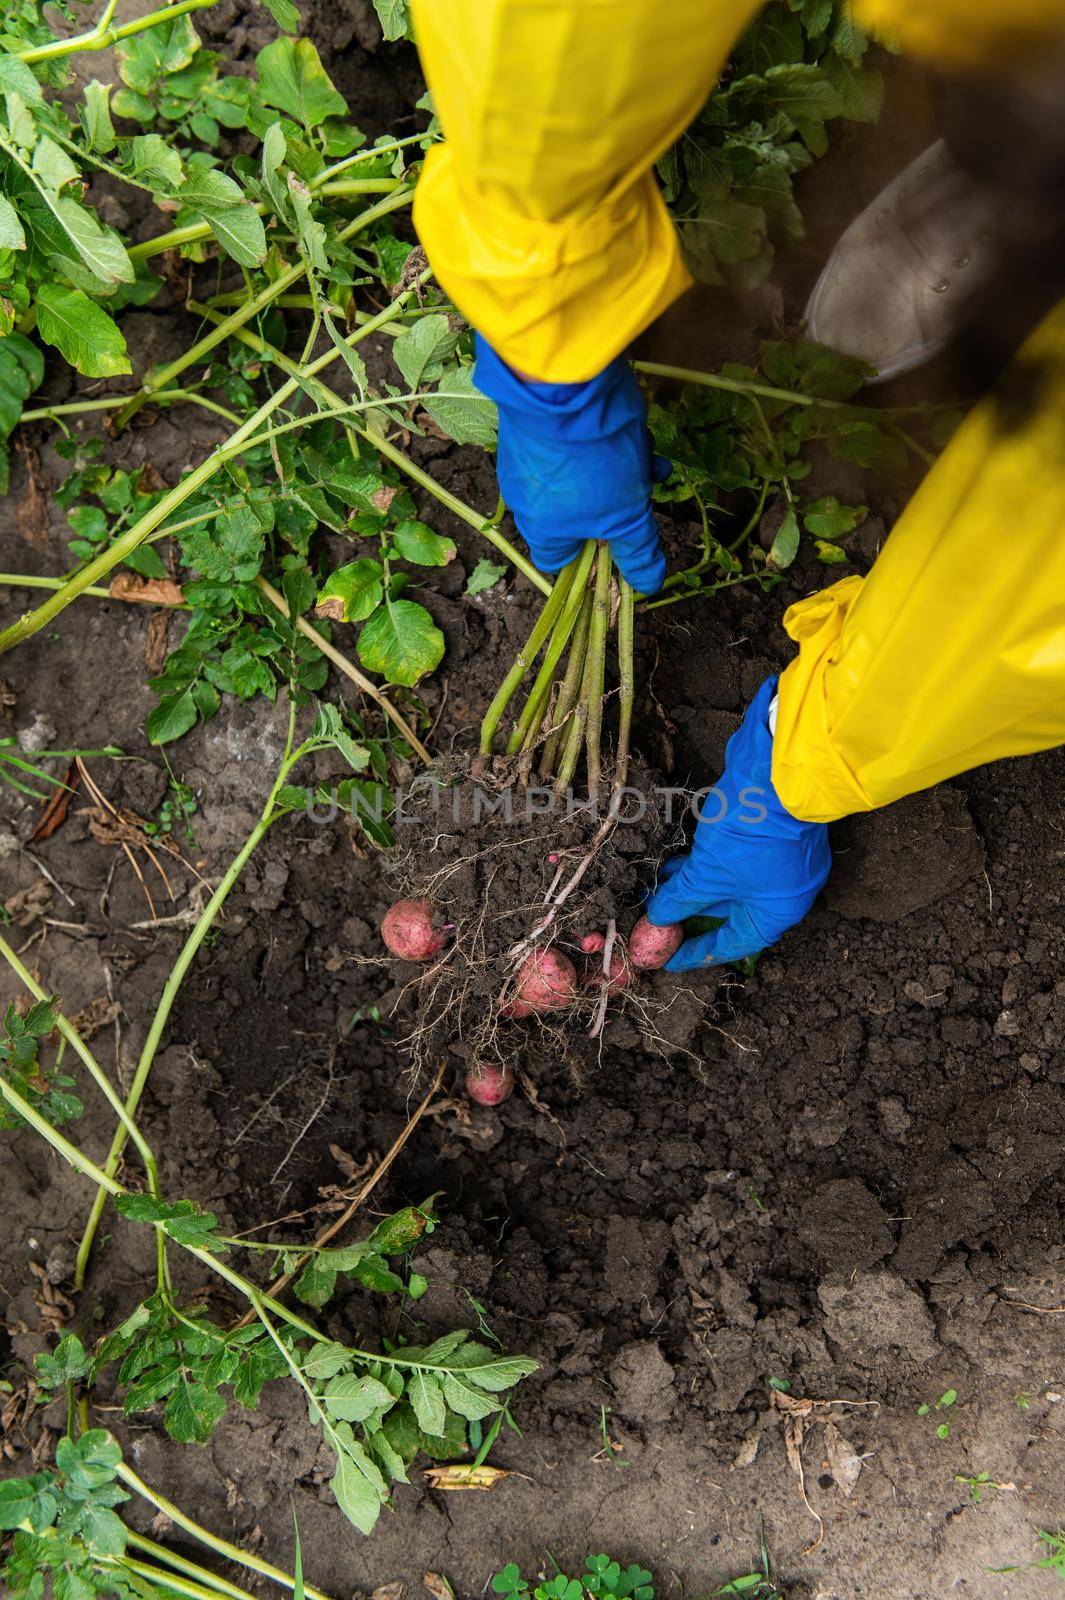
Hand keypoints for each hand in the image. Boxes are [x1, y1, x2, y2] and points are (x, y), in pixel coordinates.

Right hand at [473, 335, 669, 594]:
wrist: (565, 384)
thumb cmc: (593, 463)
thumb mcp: (627, 514)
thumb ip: (637, 551)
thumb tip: (648, 585)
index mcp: (541, 528)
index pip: (558, 560)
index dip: (591, 556)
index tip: (621, 540)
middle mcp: (527, 498)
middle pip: (579, 517)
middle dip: (618, 504)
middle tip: (644, 488)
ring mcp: (530, 459)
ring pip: (583, 479)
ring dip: (620, 471)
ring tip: (645, 456)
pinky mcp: (539, 425)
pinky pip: (574, 446)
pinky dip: (604, 443)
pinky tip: (632, 431)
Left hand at [646, 678, 830, 968]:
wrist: (776, 771)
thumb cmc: (750, 835)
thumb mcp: (708, 874)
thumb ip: (680, 900)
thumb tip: (657, 920)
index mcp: (778, 912)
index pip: (732, 945)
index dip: (695, 954)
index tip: (665, 960)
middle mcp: (782, 891)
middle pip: (728, 915)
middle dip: (688, 918)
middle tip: (653, 925)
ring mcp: (777, 859)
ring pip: (727, 884)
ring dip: (692, 889)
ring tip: (655, 893)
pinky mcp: (765, 833)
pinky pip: (729, 861)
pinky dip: (703, 867)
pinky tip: (673, 865)